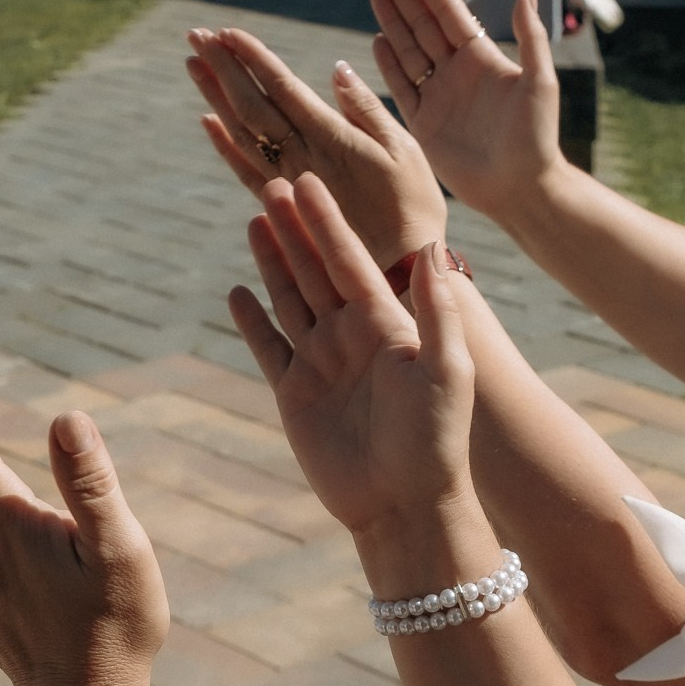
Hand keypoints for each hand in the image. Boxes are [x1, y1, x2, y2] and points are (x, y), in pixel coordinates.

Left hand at [186, 27, 447, 268]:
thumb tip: (336, 70)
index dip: (252, 58)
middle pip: (252, 104)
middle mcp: (301, 157)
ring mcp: (286, 182)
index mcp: (331, 137)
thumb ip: (366, 110)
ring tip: (193, 63)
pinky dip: (223, 143)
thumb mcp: (403, 150)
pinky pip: (244, 170)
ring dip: (215, 95)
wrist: (398, 272)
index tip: (227, 32)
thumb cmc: (412, 208)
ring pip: (241, 131)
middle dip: (222, 67)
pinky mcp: (284, 205)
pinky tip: (207, 120)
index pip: (281, 87)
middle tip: (196, 35)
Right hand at [227, 175, 474, 542]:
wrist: (404, 503)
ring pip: (289, 299)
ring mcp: (321, 362)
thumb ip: (436, 309)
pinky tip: (237, 290)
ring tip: (254, 219)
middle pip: (315, 270)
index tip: (310, 182)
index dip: (328, 223)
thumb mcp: (447, 367)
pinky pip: (268, 347)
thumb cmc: (436, 438)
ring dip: (272, 261)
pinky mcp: (295, 393)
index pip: (350, 261)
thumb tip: (434, 248)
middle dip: (295, 229)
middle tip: (271, 182)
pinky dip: (252, 321)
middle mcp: (351, 335)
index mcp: (387, 323)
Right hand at [369, 0, 563, 216]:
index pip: (450, 13)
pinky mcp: (425, 124)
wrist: (521, 188)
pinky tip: (376, 40)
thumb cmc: (537, 136)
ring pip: (409, 50)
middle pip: (424, 25)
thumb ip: (530, 37)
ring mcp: (440, 97)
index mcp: (484, 58)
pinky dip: (389, 64)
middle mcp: (458, 73)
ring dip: (392, 21)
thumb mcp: (540, 82)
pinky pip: (402, 87)